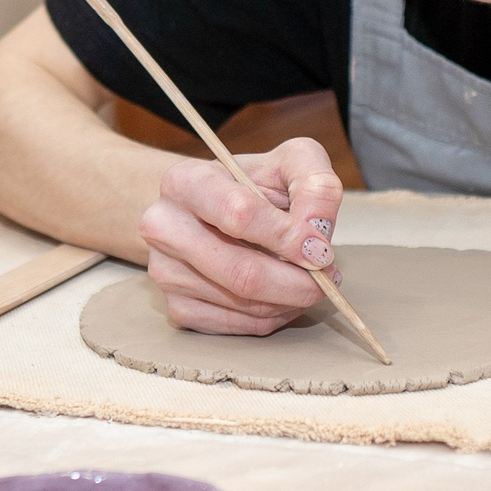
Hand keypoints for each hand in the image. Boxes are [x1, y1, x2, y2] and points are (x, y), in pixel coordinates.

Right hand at [137, 138, 344, 334]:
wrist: (209, 209)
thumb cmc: (253, 185)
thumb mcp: (291, 163)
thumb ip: (315, 185)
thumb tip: (317, 232)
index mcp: (185, 181)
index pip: (239, 214)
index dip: (288, 237)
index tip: (321, 249)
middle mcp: (164, 227)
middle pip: (241, 272)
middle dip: (297, 282)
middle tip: (326, 276)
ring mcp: (165, 272)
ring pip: (245, 304)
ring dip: (291, 299)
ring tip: (308, 280)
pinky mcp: (176, 308)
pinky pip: (238, 327)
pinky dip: (274, 316)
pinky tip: (283, 295)